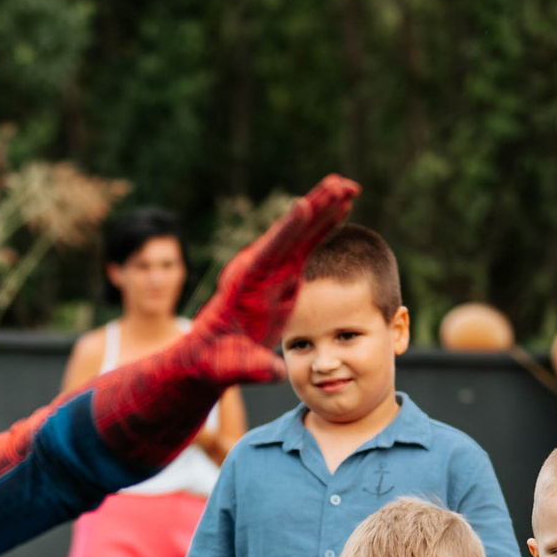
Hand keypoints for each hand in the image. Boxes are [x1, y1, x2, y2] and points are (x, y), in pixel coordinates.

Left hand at [187, 175, 360, 378]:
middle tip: (341, 183)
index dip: (287, 229)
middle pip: (290, 231)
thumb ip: (253, 369)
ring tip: (350, 186)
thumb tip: (277, 373)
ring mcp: (270, 268)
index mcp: (245, 284)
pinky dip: (322, 226)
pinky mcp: (282, 274)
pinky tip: (341, 209)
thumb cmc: (215, 362)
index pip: (269, 251)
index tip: (303, 205)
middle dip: (314, 207)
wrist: (207, 355)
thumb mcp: (232, 369)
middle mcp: (258, 268)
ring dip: (324, 208)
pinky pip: (305, 244)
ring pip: (301, 231)